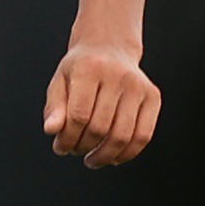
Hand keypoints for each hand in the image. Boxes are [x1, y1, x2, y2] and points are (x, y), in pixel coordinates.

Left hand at [42, 42, 157, 167]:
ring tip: (92, 159)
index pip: (78, 115)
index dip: (67, 138)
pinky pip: (143, 135)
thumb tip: (52, 131)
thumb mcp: (60, 82)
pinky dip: (127, 153)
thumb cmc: (81, 70)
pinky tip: (113, 158)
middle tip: (75, 151)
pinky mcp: (152, 96)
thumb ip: (54, 107)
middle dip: (83, 147)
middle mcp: (117, 75)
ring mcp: (138, 86)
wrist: (109, 46)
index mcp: (90, 68)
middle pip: (99, 128)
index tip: (60, 147)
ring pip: (122, 136)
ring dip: (104, 156)